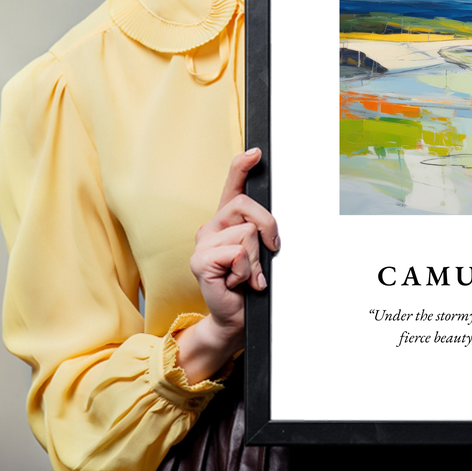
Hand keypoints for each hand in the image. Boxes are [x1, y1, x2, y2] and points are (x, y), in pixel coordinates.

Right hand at [175, 148, 279, 382]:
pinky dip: (246, 271)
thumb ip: (261, 233)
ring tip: (247, 275)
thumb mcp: (260, 253)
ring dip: (256, 260)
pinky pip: (237, 253)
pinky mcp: (200, 261)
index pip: (232, 186)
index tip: (256, 152)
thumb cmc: (249, 284)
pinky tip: (237, 283)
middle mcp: (211, 227)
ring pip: (247, 233)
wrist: (235, 317)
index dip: (242, 166)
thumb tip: (271, 225)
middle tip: (269, 252)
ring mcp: (202, 243)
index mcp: (226, 221)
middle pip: (247, 206)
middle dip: (268, 228)